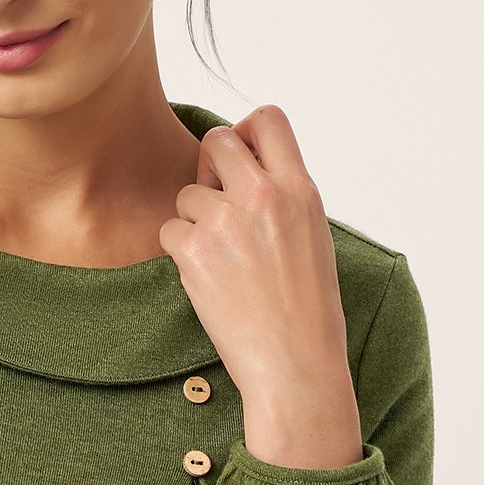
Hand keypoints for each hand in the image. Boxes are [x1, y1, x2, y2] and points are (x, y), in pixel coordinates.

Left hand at [158, 105, 363, 470]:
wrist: (295, 365)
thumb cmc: (309, 313)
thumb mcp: (313, 240)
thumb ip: (283, 200)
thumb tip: (243, 172)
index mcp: (301, 189)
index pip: (268, 119)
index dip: (247, 133)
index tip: (243, 161)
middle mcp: (264, 195)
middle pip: (217, 141)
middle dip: (210, 167)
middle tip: (219, 205)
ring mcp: (226, 220)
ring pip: (188, 193)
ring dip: (195, 221)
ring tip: (224, 263)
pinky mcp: (194, 249)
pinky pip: (170, 230)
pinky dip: (181, 254)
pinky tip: (208, 281)